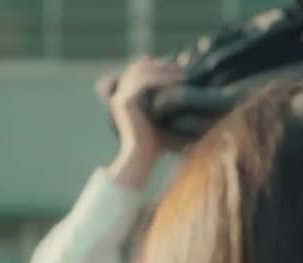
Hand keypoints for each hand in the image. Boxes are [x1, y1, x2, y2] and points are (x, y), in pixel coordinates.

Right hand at [106, 57, 184, 189]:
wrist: (141, 158)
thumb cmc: (155, 142)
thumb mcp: (162, 115)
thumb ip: (165, 99)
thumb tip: (183, 86)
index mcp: (123, 96)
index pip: (138, 68)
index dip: (158, 64)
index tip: (179, 69)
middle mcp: (118, 94)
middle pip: (139, 65)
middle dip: (162, 64)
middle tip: (183, 69)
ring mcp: (120, 97)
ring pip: (142, 70)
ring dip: (165, 69)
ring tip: (183, 75)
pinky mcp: (125, 102)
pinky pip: (144, 81)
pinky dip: (162, 78)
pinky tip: (178, 82)